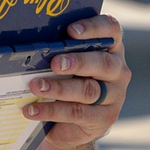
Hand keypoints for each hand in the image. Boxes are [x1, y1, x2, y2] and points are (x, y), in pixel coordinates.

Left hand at [23, 15, 128, 149]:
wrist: (74, 121)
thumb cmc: (69, 80)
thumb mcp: (68, 62)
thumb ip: (60, 50)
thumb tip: (32, 44)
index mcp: (111, 48)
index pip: (111, 30)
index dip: (94, 28)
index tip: (71, 30)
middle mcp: (117, 70)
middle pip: (103, 63)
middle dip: (77, 62)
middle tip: (55, 63)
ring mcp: (114, 96)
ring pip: (88, 90)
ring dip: (60, 88)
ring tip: (36, 87)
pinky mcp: (104, 119)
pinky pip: (77, 113)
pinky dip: (52, 110)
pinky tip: (33, 110)